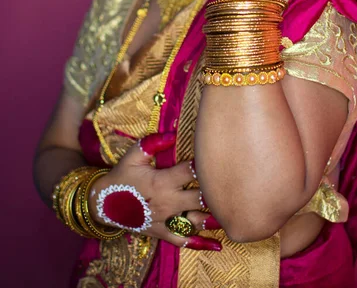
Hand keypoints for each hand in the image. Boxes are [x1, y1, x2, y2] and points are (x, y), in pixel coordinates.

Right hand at [89, 132, 221, 250]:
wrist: (102, 204)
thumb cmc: (121, 176)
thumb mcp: (132, 156)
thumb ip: (152, 143)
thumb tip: (172, 133)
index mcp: (161, 181)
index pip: (190, 171)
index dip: (206, 164)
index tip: (220, 158)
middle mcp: (167, 202)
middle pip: (200, 197)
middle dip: (216, 192)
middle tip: (234, 183)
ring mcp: (165, 219)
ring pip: (196, 221)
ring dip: (214, 217)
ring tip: (233, 211)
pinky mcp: (161, 232)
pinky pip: (182, 241)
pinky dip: (200, 243)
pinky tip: (218, 244)